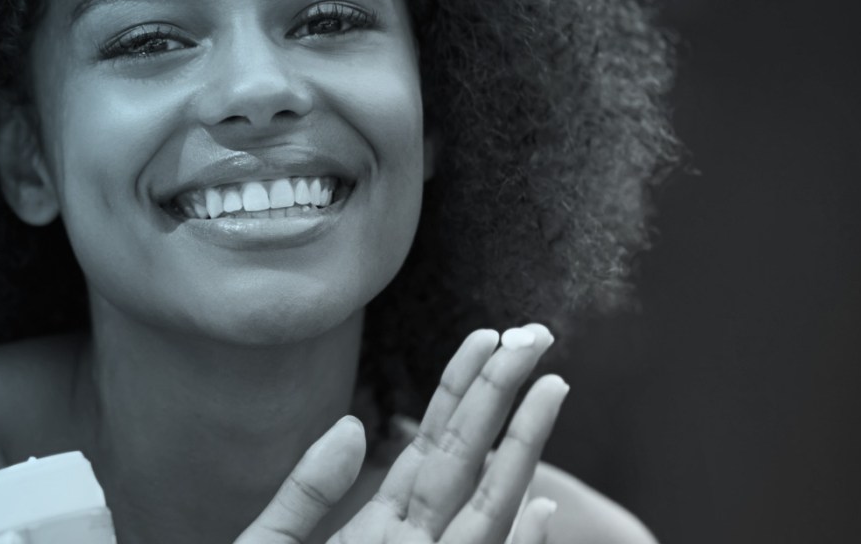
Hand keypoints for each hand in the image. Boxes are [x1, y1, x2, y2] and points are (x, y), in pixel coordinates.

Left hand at [234, 325, 567, 543]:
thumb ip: (309, 489)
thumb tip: (356, 426)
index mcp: (378, 530)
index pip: (433, 447)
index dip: (461, 391)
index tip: (490, 337)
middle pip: (467, 463)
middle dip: (501, 401)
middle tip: (537, 336)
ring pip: (485, 510)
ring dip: (521, 453)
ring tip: (551, 389)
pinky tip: (539, 508)